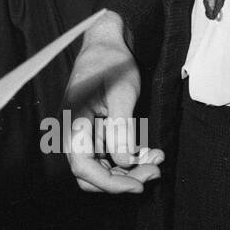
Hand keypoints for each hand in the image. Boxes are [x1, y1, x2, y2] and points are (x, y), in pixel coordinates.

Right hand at [61, 11, 162, 194]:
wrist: (106, 43)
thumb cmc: (112, 63)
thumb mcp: (122, 93)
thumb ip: (121, 129)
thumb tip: (123, 163)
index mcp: (73, 120)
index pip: (82, 166)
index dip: (109, 183)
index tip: (138, 186)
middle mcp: (73, 130)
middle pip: (90, 173)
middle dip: (122, 179)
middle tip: (154, 171)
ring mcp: (83, 132)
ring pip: (101, 167)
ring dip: (128, 170)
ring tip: (156, 160)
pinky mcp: (95, 131)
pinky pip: (108, 154)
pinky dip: (129, 157)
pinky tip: (150, 152)